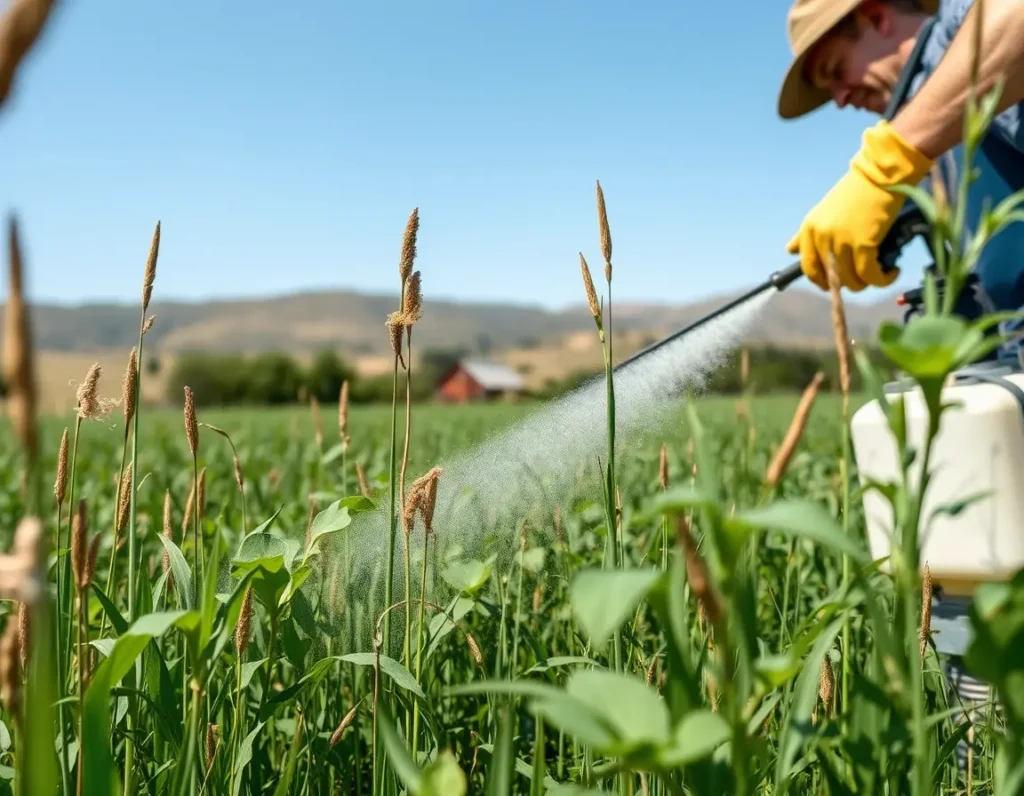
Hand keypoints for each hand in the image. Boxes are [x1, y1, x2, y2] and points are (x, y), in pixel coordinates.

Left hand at [787, 120, 933, 291]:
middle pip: (830, 278)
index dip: (821, 281)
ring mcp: (841, 241)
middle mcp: (821, 237)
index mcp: (809, 229)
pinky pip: (870, 275)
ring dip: (867, 283)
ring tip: (879, 273)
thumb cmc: (855, 192)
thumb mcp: (822, 213)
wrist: (880, 175)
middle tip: (861, 280)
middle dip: (847, 284)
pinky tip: (891, 272)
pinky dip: (883, 279)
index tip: (832, 285)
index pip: (808, 268)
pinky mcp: (863, 244)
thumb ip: (806, 235)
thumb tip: (790, 250)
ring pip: (851, 281)